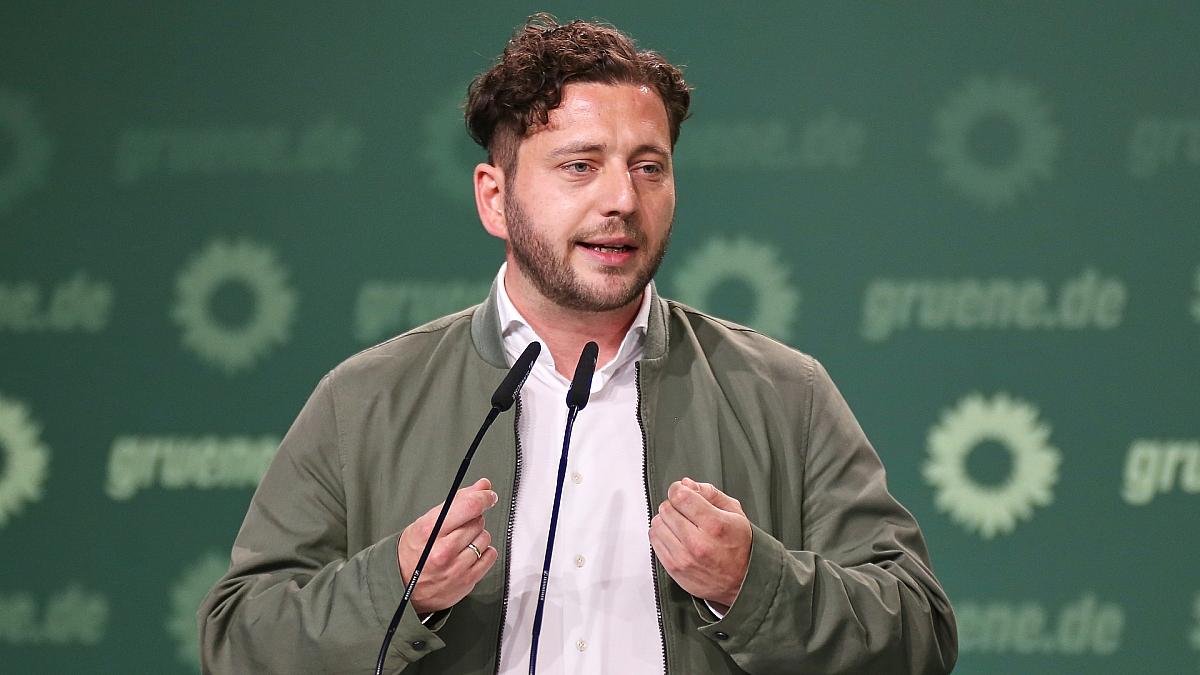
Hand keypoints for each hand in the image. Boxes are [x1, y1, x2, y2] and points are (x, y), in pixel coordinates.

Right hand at [397, 477, 499, 613]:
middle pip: (477, 522)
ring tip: (461, 543)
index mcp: (430, 531)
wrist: (403, 585)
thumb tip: (482, 486)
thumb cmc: (414, 551)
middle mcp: (443, 550)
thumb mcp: (427, 521)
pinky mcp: (467, 581)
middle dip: (472, 520)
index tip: (488, 495)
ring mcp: (456, 567)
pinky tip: (469, 554)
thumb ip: (457, 501)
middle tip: (459, 527)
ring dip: (477, 537)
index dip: (483, 497)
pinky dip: (484, 552)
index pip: (468, 507)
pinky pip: (490, 556)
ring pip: (485, 538)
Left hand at [649, 477, 750, 608]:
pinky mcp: (674, 568)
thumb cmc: (740, 547)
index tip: (681, 491)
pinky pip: (654, 541)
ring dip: (666, 520)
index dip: (678, 489)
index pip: (680, 496)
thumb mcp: (735, 513)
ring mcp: (684, 557)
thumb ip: (710, 493)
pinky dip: (661, 534)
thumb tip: (686, 484)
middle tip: (685, 511)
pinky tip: (675, 536)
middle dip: (674, 505)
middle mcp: (698, 542)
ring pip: (657, 524)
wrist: (742, 582)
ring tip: (680, 525)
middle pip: (667, 508)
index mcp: (715, 525)